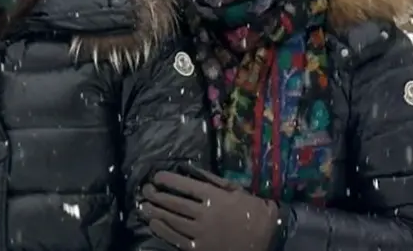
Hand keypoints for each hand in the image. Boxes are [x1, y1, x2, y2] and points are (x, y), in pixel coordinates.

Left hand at [139, 166, 278, 250]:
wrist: (269, 239)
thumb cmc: (253, 212)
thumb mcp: (236, 190)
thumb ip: (213, 180)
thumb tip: (191, 170)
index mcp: (214, 196)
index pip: (185, 185)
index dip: (167, 180)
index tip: (156, 177)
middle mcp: (205, 213)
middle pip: (174, 202)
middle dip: (156, 195)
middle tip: (144, 190)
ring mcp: (201, 233)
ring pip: (172, 220)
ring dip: (155, 212)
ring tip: (143, 206)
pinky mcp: (200, 249)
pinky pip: (176, 239)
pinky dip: (163, 231)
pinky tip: (154, 224)